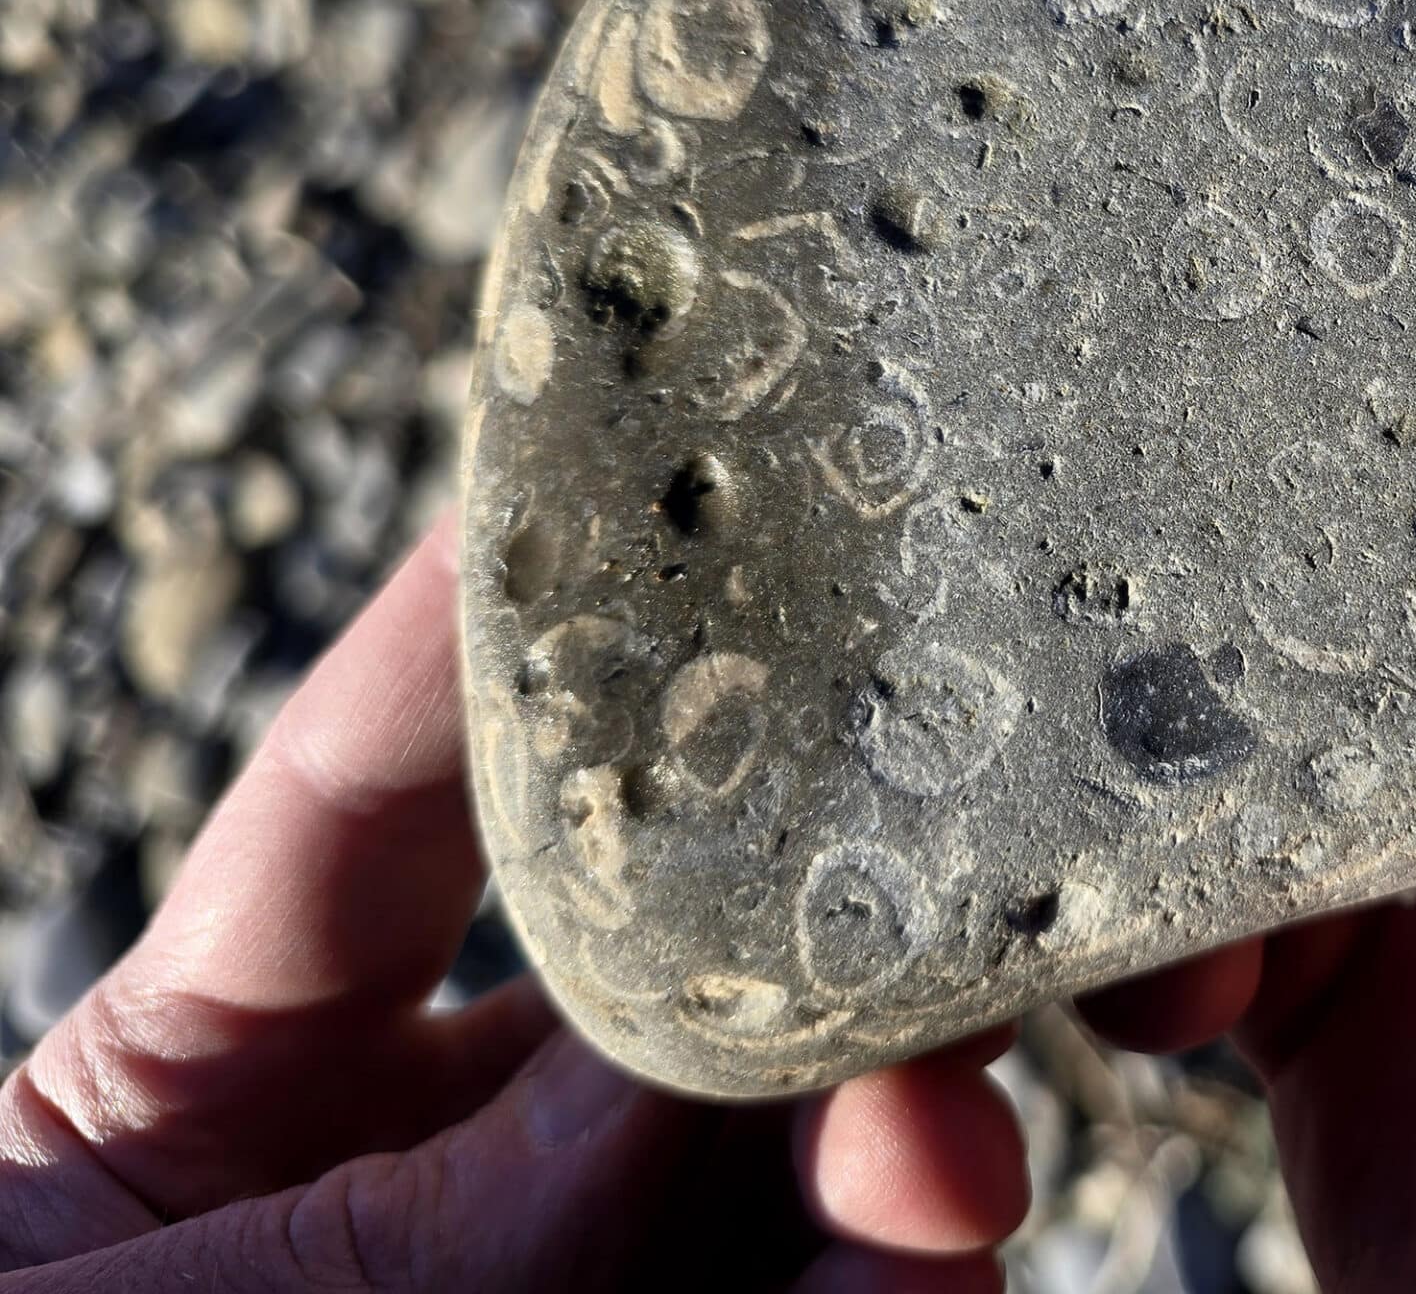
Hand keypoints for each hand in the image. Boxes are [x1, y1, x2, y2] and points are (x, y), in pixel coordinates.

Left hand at [0, 515, 1022, 1292]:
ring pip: (764, 1190)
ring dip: (876, 1164)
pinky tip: (929, 1265)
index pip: (390, 805)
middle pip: (643, 1000)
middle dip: (780, 955)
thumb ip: (493, 1194)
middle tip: (892, 958)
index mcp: (208, 1091)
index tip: (649, 471)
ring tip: (937, 1184)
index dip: (513, 638)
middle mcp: (420, 1182)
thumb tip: (807, 1046)